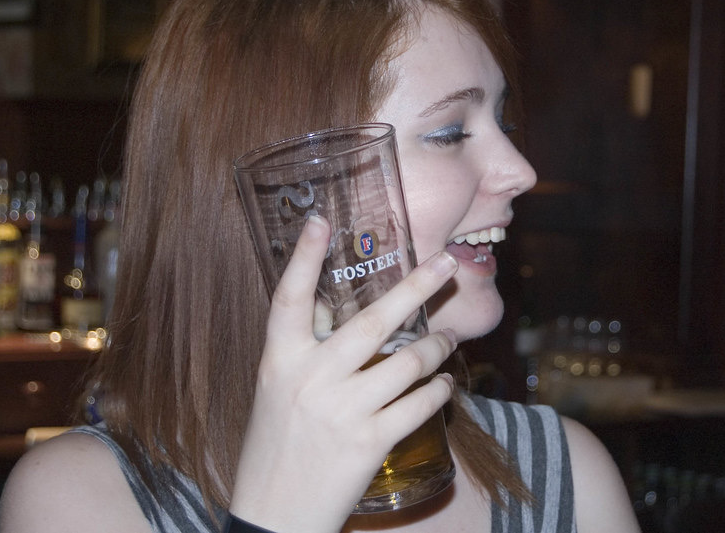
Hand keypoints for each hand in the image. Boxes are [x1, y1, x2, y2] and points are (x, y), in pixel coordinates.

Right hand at [229, 215, 458, 532]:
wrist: (273, 516)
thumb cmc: (274, 447)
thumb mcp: (274, 390)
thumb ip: (302, 348)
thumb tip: (329, 303)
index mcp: (279, 361)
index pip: (288, 299)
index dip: (302, 258)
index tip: (320, 221)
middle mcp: (310, 379)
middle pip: (373, 321)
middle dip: (417, 286)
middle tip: (447, 261)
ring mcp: (342, 411)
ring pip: (408, 362)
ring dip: (438, 347)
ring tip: (450, 337)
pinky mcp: (369, 442)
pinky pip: (419, 404)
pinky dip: (440, 390)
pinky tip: (446, 384)